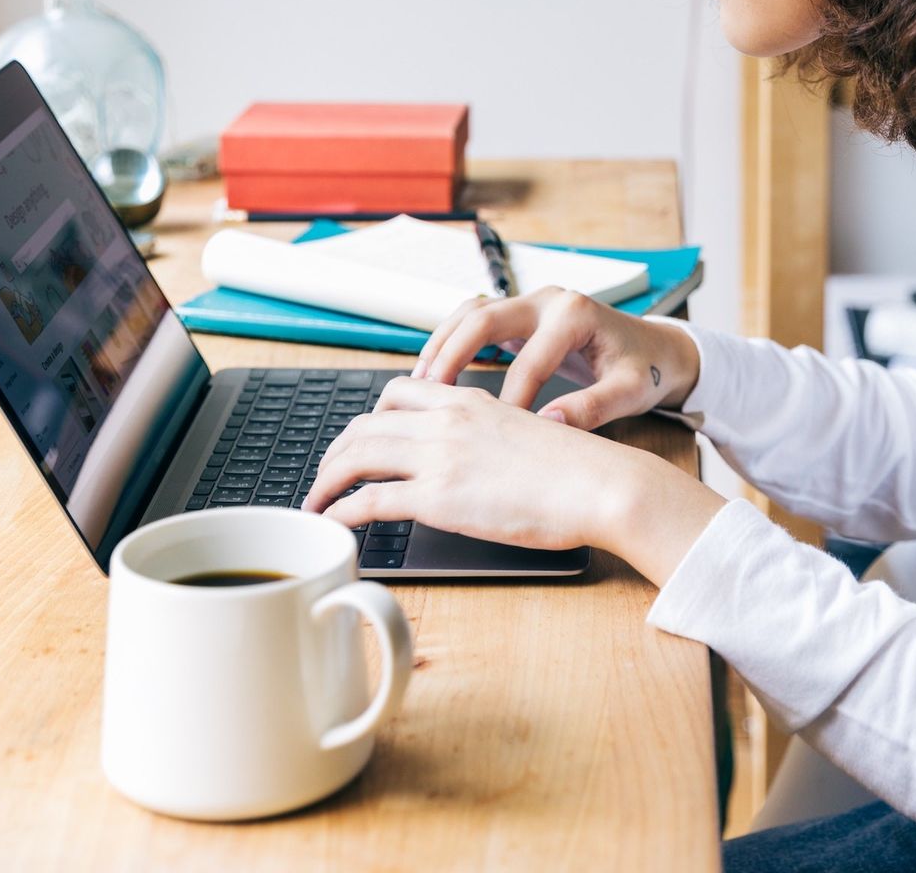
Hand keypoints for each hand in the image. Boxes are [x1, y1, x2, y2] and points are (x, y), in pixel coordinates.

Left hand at [301, 375, 700, 556]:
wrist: (599, 483)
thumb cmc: (575, 469)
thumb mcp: (521, 432)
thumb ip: (484, 435)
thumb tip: (467, 460)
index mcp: (467, 400)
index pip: (397, 392)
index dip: (369, 417)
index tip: (360, 441)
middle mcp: (445, 419)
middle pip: (365, 423)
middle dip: (336, 450)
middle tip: (327, 475)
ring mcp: (439, 456)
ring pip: (356, 455)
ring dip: (326, 478)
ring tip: (316, 501)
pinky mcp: (439, 497)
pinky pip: (369, 500)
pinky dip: (342, 511)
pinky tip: (335, 523)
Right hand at [414, 288, 700, 429]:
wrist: (657, 348)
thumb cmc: (646, 369)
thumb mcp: (631, 390)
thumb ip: (593, 408)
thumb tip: (550, 426)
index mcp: (574, 314)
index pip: (529, 359)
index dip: (509, 398)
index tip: (493, 434)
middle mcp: (548, 300)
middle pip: (483, 317)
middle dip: (452, 355)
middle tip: (427, 396)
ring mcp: (532, 303)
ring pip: (471, 313)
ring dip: (442, 345)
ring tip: (418, 386)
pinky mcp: (522, 315)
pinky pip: (475, 321)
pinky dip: (451, 343)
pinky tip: (435, 377)